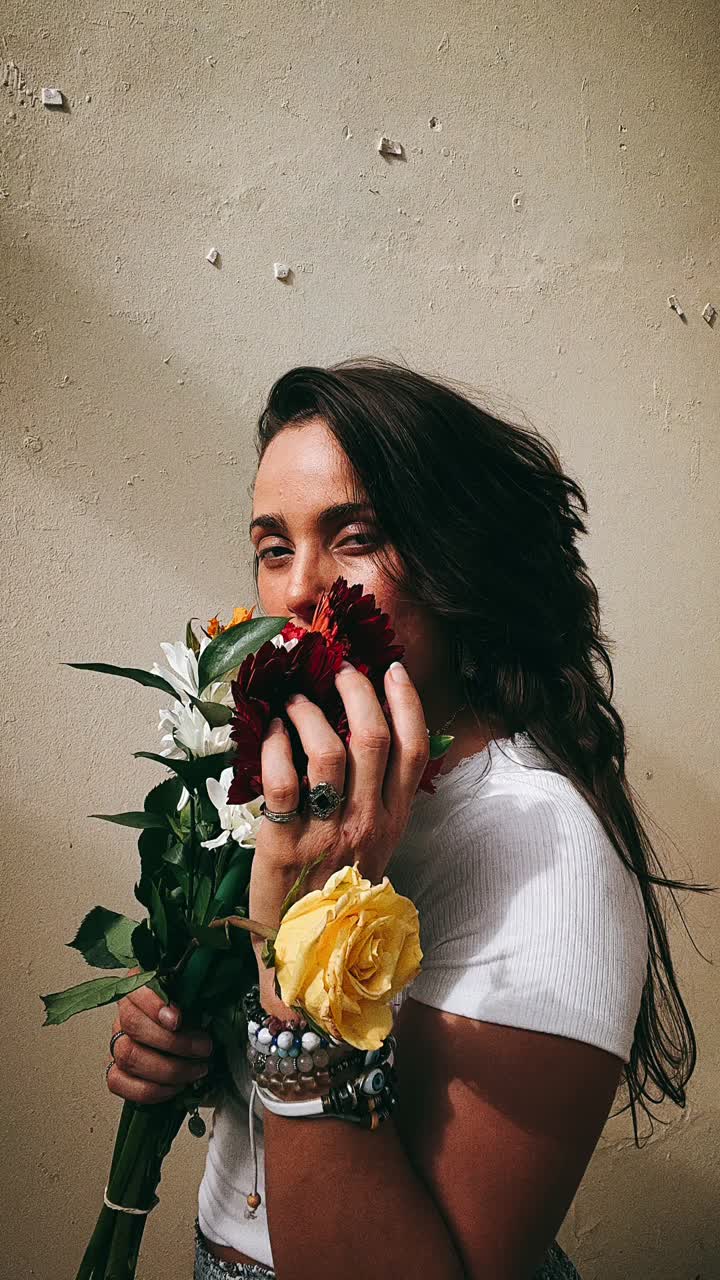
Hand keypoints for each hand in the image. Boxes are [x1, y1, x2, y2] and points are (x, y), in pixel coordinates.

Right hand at [106, 967, 213, 1104]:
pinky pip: (119, 1083)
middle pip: (133, 1025)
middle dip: (173, 1042)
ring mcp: (118, 1043)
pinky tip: (174, 1087)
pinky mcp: (116, 1070)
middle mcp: (124, 1014)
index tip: (178, 1020)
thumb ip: (194, 1001)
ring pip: (127, 1056)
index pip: (136, 989)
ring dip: (168, 1069)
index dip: (155, 1005)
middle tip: (202, 1048)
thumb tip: (205, 1013)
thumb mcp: (196, 1003)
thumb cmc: (191, 1019)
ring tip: (196, 1070)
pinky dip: (151, 1089)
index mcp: (141, 989)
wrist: (187, 1043)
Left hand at [249, 659, 428, 1014]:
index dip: (406, 702)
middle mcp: (366, 822)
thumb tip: (361, 732)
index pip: (414, 749)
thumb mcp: (371, 846)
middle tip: (336, 672)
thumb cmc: (334, 892)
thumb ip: (375, 797)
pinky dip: (274, 744)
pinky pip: (282, 778)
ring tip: (295, 702)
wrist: (303, 956)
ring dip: (308, 712)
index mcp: (393, 820)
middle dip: (355, 691)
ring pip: (327, 748)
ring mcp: (325, 833)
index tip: (392, 669)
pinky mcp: (282, 844)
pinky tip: (269, 733)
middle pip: (372, 738)